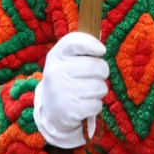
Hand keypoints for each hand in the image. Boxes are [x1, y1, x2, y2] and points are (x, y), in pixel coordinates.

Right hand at [33, 32, 108, 148]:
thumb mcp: (67, 60)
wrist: (51, 111)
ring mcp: (61, 92)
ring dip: (99, 91)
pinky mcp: (69, 111)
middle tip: (93, 77)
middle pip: (97, 66)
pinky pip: (97, 104)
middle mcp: (56, 72)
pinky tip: (83, 105)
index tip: (101, 50)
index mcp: (56, 56)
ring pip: (100, 87)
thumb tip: (100, 42)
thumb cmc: (67, 79)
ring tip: (86, 92)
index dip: (91, 44)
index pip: (74, 42)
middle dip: (102, 73)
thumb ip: (83, 48)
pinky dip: (95, 106)